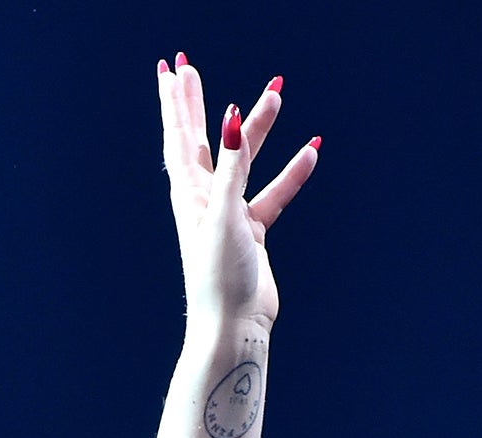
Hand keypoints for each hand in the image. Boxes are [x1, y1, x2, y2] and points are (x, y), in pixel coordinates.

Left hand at [157, 53, 317, 329]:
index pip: (180, 135)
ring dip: (258, 129)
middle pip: (201, 139)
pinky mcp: (252, 233)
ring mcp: (229, 215)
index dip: (175, 101)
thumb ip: (230, 167)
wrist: (235, 325)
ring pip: (244, 162)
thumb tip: (230, 119)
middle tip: (190, 69)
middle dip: (196, 104)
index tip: (171, 68)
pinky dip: (291, 175)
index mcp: (190, 193)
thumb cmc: (219, 276)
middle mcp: (204, 199)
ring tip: (276, 95)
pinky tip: (310, 153)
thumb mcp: (224, 215)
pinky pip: (273, 195)